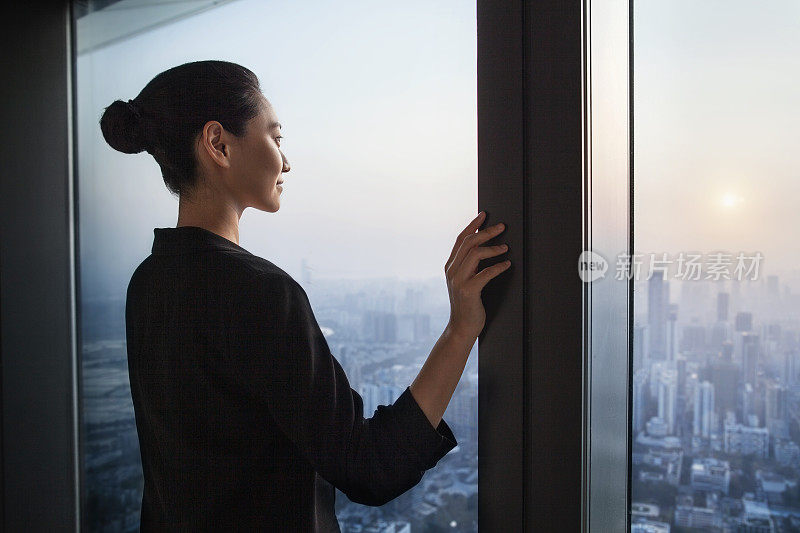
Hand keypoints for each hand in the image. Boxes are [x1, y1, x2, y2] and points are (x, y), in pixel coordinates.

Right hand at [444, 211, 509, 339]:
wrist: (461, 327)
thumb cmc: (467, 304)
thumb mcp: (464, 281)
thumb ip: (469, 266)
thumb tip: (484, 248)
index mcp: (450, 266)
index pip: (460, 239)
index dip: (473, 226)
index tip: (484, 215)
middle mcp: (452, 271)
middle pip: (468, 242)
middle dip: (486, 232)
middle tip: (502, 226)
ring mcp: (458, 281)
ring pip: (475, 254)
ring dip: (493, 248)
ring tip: (506, 247)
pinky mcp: (468, 291)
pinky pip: (485, 273)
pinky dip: (498, 267)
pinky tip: (507, 265)